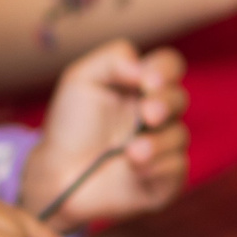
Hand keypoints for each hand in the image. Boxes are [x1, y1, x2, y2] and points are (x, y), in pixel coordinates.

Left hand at [21, 41, 189, 231]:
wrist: (57, 172)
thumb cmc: (71, 124)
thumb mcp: (80, 80)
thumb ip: (112, 59)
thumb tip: (143, 69)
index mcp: (141, 85)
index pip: (169, 65)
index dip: (165, 69)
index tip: (147, 81)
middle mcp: (158, 113)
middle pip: (179, 98)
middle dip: (165, 103)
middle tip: (147, 114)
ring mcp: (164, 145)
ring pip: (179, 136)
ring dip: (157, 142)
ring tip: (130, 151)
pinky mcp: (165, 177)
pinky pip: (177, 169)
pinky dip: (158, 167)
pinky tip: (135, 169)